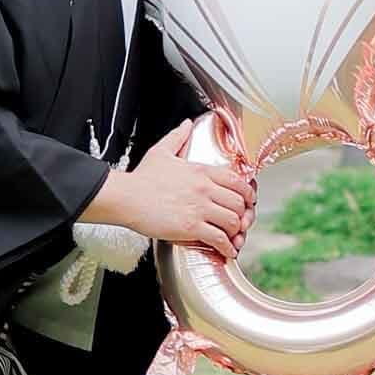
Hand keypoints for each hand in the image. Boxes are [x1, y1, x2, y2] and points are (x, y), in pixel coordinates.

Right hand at [82, 118, 253, 256]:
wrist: (127, 197)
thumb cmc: (142, 177)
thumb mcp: (162, 151)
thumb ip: (178, 136)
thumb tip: (187, 124)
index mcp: (202, 171)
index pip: (238, 181)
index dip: (247, 194)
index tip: (248, 201)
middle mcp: (205, 189)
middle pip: (239, 203)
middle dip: (243, 215)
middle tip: (241, 222)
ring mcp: (199, 208)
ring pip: (233, 221)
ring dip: (236, 232)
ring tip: (233, 237)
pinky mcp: (191, 227)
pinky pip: (219, 239)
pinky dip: (227, 247)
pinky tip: (227, 251)